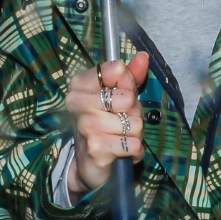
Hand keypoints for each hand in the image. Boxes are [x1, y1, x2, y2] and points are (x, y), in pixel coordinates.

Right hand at [64, 52, 150, 198]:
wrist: (89, 163)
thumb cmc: (106, 124)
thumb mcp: (119, 97)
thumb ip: (130, 76)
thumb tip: (143, 56)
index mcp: (80, 84)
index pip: (116, 70)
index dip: (128, 84)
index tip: (121, 96)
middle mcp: (77, 101)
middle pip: (128, 97)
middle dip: (134, 112)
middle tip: (120, 120)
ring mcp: (85, 125)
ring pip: (134, 123)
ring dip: (135, 133)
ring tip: (120, 137)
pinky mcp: (96, 147)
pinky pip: (134, 144)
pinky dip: (134, 150)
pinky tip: (121, 151)